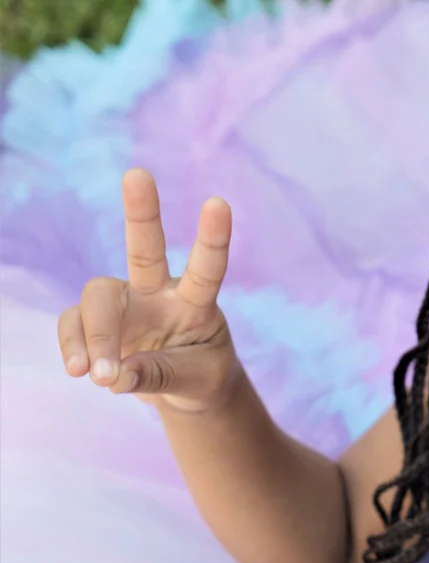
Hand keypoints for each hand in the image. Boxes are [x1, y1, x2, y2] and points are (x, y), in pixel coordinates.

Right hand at [58, 168, 240, 411]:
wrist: (186, 389)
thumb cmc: (201, 374)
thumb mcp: (196, 380)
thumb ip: (159, 376)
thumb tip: (114, 375)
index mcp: (196, 302)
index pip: (206, 269)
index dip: (213, 240)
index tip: (219, 203)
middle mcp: (159, 292)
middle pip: (145, 248)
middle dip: (142, 211)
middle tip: (138, 173)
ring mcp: (125, 304)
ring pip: (98, 297)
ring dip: (95, 336)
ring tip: (99, 376)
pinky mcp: (98, 321)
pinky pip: (74, 324)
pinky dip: (74, 347)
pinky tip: (81, 370)